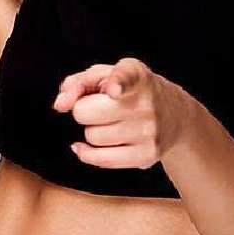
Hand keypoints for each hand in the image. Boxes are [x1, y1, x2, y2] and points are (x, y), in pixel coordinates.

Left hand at [52, 56, 189, 168]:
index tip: (113, 90)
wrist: (173, 114)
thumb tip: (60, 105)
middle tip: (97, 106)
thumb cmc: (128, 90)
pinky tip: (89, 145)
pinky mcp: (147, 155)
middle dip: (84, 110)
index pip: (124, 77)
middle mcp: (145, 102)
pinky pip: (102, 160)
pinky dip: (88, 153)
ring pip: (92, 137)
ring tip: (108, 123)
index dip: (117, 84)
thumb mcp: (105, 74)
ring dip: (91, 131)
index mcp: (136, 75)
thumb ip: (77, 82)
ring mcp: (148, 131)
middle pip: (87, 112)